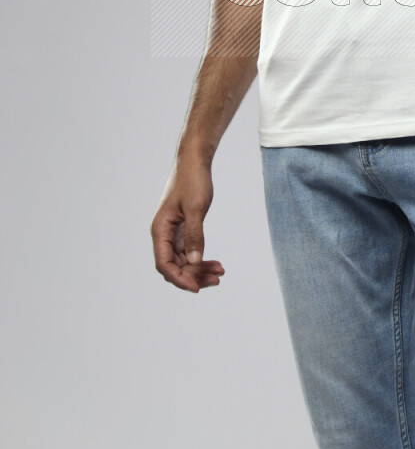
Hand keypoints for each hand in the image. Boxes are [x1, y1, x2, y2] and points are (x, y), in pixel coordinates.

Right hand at [151, 156, 224, 292]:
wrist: (194, 160)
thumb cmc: (193, 180)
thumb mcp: (196, 208)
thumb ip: (195, 235)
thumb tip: (195, 261)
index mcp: (160, 229)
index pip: (164, 264)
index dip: (179, 278)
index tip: (196, 287)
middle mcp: (163, 233)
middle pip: (174, 266)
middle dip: (193, 276)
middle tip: (216, 281)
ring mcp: (173, 232)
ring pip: (183, 260)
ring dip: (199, 269)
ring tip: (220, 274)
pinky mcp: (182, 228)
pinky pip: (189, 250)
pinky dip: (201, 258)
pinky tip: (217, 263)